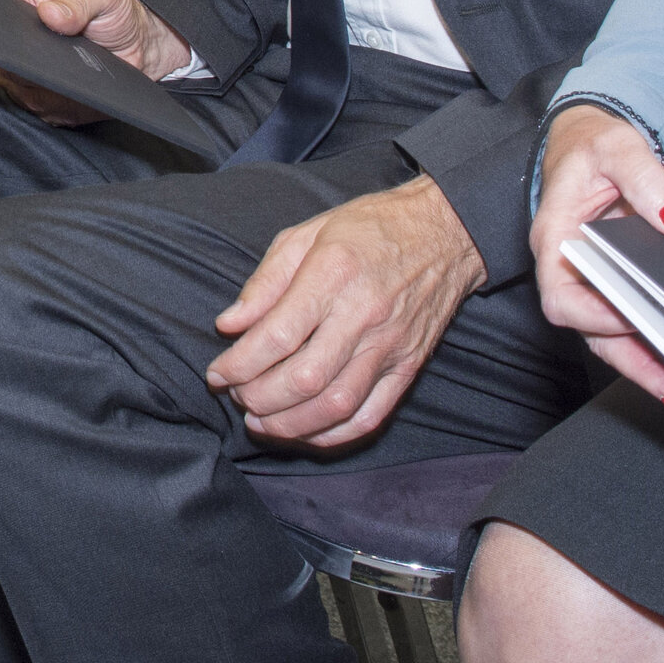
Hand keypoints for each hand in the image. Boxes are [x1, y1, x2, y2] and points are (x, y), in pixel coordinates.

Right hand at [0, 0, 190, 123]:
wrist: (140, 46)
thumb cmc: (114, 11)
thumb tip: (50, 14)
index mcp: (20, 2)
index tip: (9, 27)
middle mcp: (15, 40)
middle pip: (0, 53)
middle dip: (23, 55)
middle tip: (52, 55)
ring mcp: (23, 75)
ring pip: (19, 85)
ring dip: (44, 83)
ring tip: (72, 72)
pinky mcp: (41, 103)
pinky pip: (42, 108)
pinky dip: (61, 103)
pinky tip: (79, 92)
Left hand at [205, 178, 486, 447]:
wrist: (446, 233)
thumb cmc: (369, 228)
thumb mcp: (306, 233)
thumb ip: (265, 282)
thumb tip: (229, 325)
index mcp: (333, 274)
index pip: (277, 337)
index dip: (239, 365)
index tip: (217, 375)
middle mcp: (364, 315)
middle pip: (304, 379)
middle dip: (258, 399)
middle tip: (237, 397)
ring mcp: (391, 346)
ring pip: (335, 405)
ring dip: (289, 424)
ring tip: (260, 420)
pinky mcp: (409, 367)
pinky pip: (370, 416)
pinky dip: (332, 434)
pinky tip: (304, 430)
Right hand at [528, 105, 663, 411]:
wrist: (592, 144)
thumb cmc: (593, 146)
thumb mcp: (618, 148)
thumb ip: (646, 179)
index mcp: (555, 238)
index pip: (562, 297)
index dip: (596, 315)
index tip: (635, 317)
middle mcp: (567, 270)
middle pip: (589, 332)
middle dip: (633, 362)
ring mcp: (588, 283)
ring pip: (609, 338)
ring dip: (646, 366)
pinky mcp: (611, 287)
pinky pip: (626, 327)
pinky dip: (652, 350)